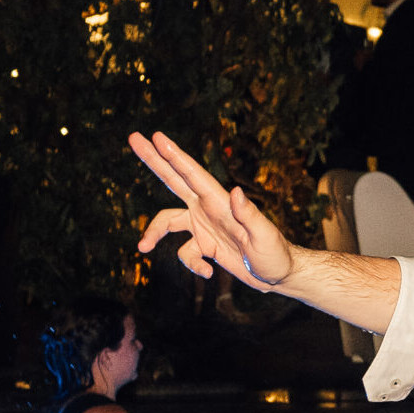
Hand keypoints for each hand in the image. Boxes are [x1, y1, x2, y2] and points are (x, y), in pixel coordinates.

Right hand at [130, 131, 295, 288]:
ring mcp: (204, 226)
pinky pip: (186, 252)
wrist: (278, 275)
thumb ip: (249, 214)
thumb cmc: (276, 254)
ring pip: (167, 221)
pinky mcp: (205, 244)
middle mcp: (208, 209)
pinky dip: (193, 264)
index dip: (174, 156)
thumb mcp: (265, 235)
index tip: (156, 137)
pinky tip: (209, 271)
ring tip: (143, 246)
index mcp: (220, 202)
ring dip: (154, 233)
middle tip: (134, 137)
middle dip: (153, 160)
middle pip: (174, 180)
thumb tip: (234, 191)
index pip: (192, 175)